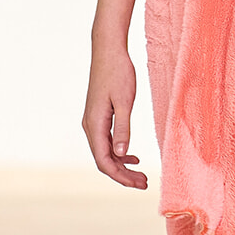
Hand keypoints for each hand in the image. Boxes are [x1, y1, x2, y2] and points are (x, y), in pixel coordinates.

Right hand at [83, 42, 147, 187]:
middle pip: (104, 160)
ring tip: (141, 175)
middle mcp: (90, 126)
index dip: (121, 176)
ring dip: (122, 166)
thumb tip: (123, 155)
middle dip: (123, 175)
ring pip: (105, 153)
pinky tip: (134, 157)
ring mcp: (93, 122)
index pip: (104, 161)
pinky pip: (107, 142)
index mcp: (95, 124)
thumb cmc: (118, 72)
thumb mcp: (125, 101)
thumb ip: (124, 129)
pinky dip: (120, 153)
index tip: (139, 183)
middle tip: (144, 183)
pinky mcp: (98, 117)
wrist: (108, 51)